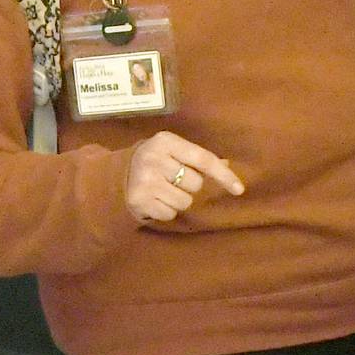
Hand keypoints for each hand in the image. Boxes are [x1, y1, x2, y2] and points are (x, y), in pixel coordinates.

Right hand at [126, 131, 243, 224]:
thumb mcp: (172, 151)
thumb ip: (197, 158)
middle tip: (173, 180)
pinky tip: (154, 200)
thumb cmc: (154, 160)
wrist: (116, 174)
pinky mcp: (139, 200)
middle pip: (195, 184)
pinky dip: (165, 210)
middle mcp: (154, 158)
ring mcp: (145, 180)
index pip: (203, 159)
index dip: (223, 175)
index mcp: (166, 141)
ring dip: (178, 200)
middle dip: (189, 186)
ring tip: (162, 190)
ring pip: (184, 201)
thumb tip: (227, 165)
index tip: (239, 189)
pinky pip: (170, 214)